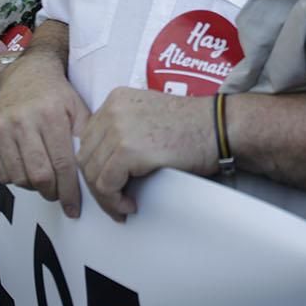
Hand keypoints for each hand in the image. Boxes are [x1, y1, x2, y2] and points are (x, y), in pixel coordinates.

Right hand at [0, 51, 89, 217]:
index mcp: (50, 115)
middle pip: (37, 175)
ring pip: (17, 177)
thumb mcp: (78, 109)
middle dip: (51, 193)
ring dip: (32, 187)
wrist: (27, 72)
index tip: (74, 207)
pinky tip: (24, 169)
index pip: (61, 164)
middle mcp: (22, 120)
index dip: (69, 190)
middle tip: (58, 195)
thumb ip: (84, 140)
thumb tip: (90, 174)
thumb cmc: (57, 94)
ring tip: (43, 180)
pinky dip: (13, 178)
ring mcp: (0, 127)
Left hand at [78, 88, 214, 221]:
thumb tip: (104, 164)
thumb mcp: (148, 117)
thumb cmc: (193, 127)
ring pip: (93, 174)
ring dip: (106, 197)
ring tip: (123, 206)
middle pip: (86, 157)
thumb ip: (123, 130)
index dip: (95, 166)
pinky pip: (107, 185)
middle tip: (114, 202)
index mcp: (116, 99)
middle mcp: (113, 109)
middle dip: (96, 185)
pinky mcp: (128, 150)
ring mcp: (119, 128)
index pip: (88, 139)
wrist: (219, 127)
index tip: (108, 184)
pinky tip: (130, 205)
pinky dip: (114, 201)